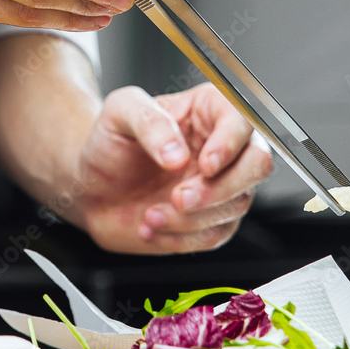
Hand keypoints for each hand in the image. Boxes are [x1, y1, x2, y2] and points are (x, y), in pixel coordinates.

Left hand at [68, 83, 274, 253]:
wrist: (92, 187)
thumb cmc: (109, 143)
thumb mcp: (119, 114)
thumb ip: (149, 123)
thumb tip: (177, 153)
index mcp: (208, 110)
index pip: (242, 120)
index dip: (229, 144)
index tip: (205, 165)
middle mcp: (223, 146)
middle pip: (257, 164)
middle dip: (219, 188)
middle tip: (178, 197)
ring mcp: (222, 185)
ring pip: (237, 205)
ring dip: (192, 218)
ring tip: (150, 214)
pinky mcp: (212, 220)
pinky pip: (215, 236)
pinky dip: (182, 238)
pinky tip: (151, 227)